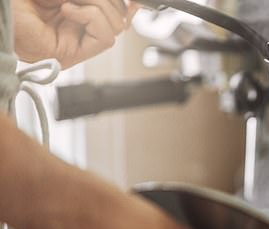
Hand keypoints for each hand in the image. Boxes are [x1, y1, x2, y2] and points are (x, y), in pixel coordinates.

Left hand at [12, 0, 137, 67]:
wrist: (2, 11)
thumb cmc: (20, 3)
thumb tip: (126, 3)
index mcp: (78, 14)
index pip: (116, 12)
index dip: (122, 4)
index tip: (124, 0)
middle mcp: (79, 30)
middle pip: (119, 18)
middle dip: (104, 1)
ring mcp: (76, 43)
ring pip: (116, 27)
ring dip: (96, 7)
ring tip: (69, 2)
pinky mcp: (72, 54)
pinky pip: (104, 38)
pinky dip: (91, 17)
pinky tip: (67, 10)